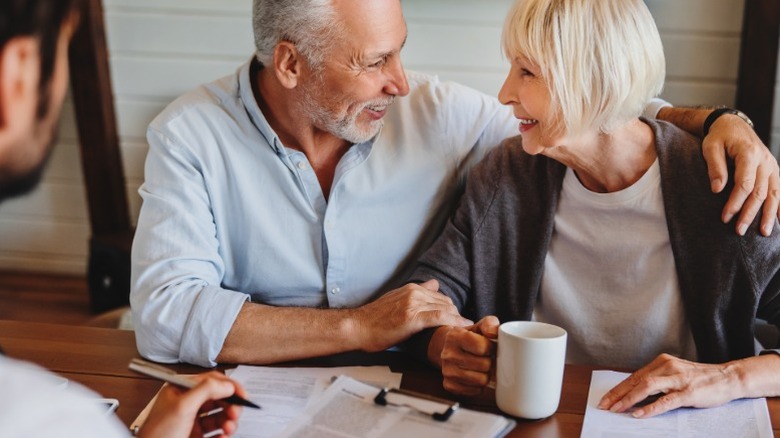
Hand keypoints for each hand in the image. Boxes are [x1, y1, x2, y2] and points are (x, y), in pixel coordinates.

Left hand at [138, 372, 245, 437]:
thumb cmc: (155, 435)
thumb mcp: (182, 407)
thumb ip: (206, 390)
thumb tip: (226, 384)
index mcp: (181, 390)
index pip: (210, 381)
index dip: (228, 386)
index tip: (241, 394)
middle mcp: (187, 403)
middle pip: (218, 398)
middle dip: (230, 405)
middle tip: (236, 413)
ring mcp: (191, 420)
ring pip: (219, 416)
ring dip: (229, 421)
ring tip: (229, 428)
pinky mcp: (194, 435)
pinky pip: (215, 432)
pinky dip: (222, 434)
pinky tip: (222, 436)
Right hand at [352, 279, 472, 351]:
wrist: (357, 328)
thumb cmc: (374, 319)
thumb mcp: (396, 299)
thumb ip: (416, 292)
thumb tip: (434, 283)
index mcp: (411, 288)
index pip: (440, 296)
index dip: (451, 309)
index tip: (458, 320)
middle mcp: (414, 293)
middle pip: (446, 302)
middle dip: (458, 315)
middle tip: (466, 328)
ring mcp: (413, 305)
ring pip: (445, 309)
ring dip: (459, 319)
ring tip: (469, 330)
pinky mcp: (412, 318)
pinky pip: (440, 318)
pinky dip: (454, 322)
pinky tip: (463, 328)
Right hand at [435, 316, 499, 395]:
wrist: (449, 348)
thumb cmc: (470, 337)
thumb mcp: (479, 326)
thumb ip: (490, 324)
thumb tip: (494, 333)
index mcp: (454, 336)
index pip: (483, 347)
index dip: (491, 348)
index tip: (489, 346)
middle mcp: (447, 354)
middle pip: (484, 365)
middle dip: (489, 362)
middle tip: (486, 358)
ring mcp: (447, 371)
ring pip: (481, 380)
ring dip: (485, 374)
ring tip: (481, 367)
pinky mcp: (449, 385)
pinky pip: (475, 391)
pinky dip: (479, 385)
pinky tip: (475, 375)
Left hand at [597, 353, 744, 417]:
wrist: (728, 377)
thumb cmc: (700, 379)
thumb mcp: (674, 375)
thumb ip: (657, 381)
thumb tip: (634, 395)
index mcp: (661, 362)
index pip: (634, 377)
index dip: (618, 389)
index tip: (606, 399)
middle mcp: (667, 367)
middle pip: (636, 381)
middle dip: (618, 394)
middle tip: (605, 406)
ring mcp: (678, 379)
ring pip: (647, 387)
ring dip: (629, 399)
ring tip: (617, 409)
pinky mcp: (688, 392)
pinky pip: (666, 400)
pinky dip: (650, 408)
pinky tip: (639, 414)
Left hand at [702, 114, 779, 235]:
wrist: (733, 125)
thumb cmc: (719, 137)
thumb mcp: (710, 147)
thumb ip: (715, 167)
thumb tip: (717, 190)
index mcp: (749, 154)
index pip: (744, 184)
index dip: (735, 203)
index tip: (724, 217)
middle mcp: (765, 161)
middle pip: (759, 192)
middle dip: (749, 213)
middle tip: (738, 231)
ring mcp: (772, 166)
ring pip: (773, 194)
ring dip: (768, 214)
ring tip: (763, 233)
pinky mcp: (774, 170)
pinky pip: (779, 190)